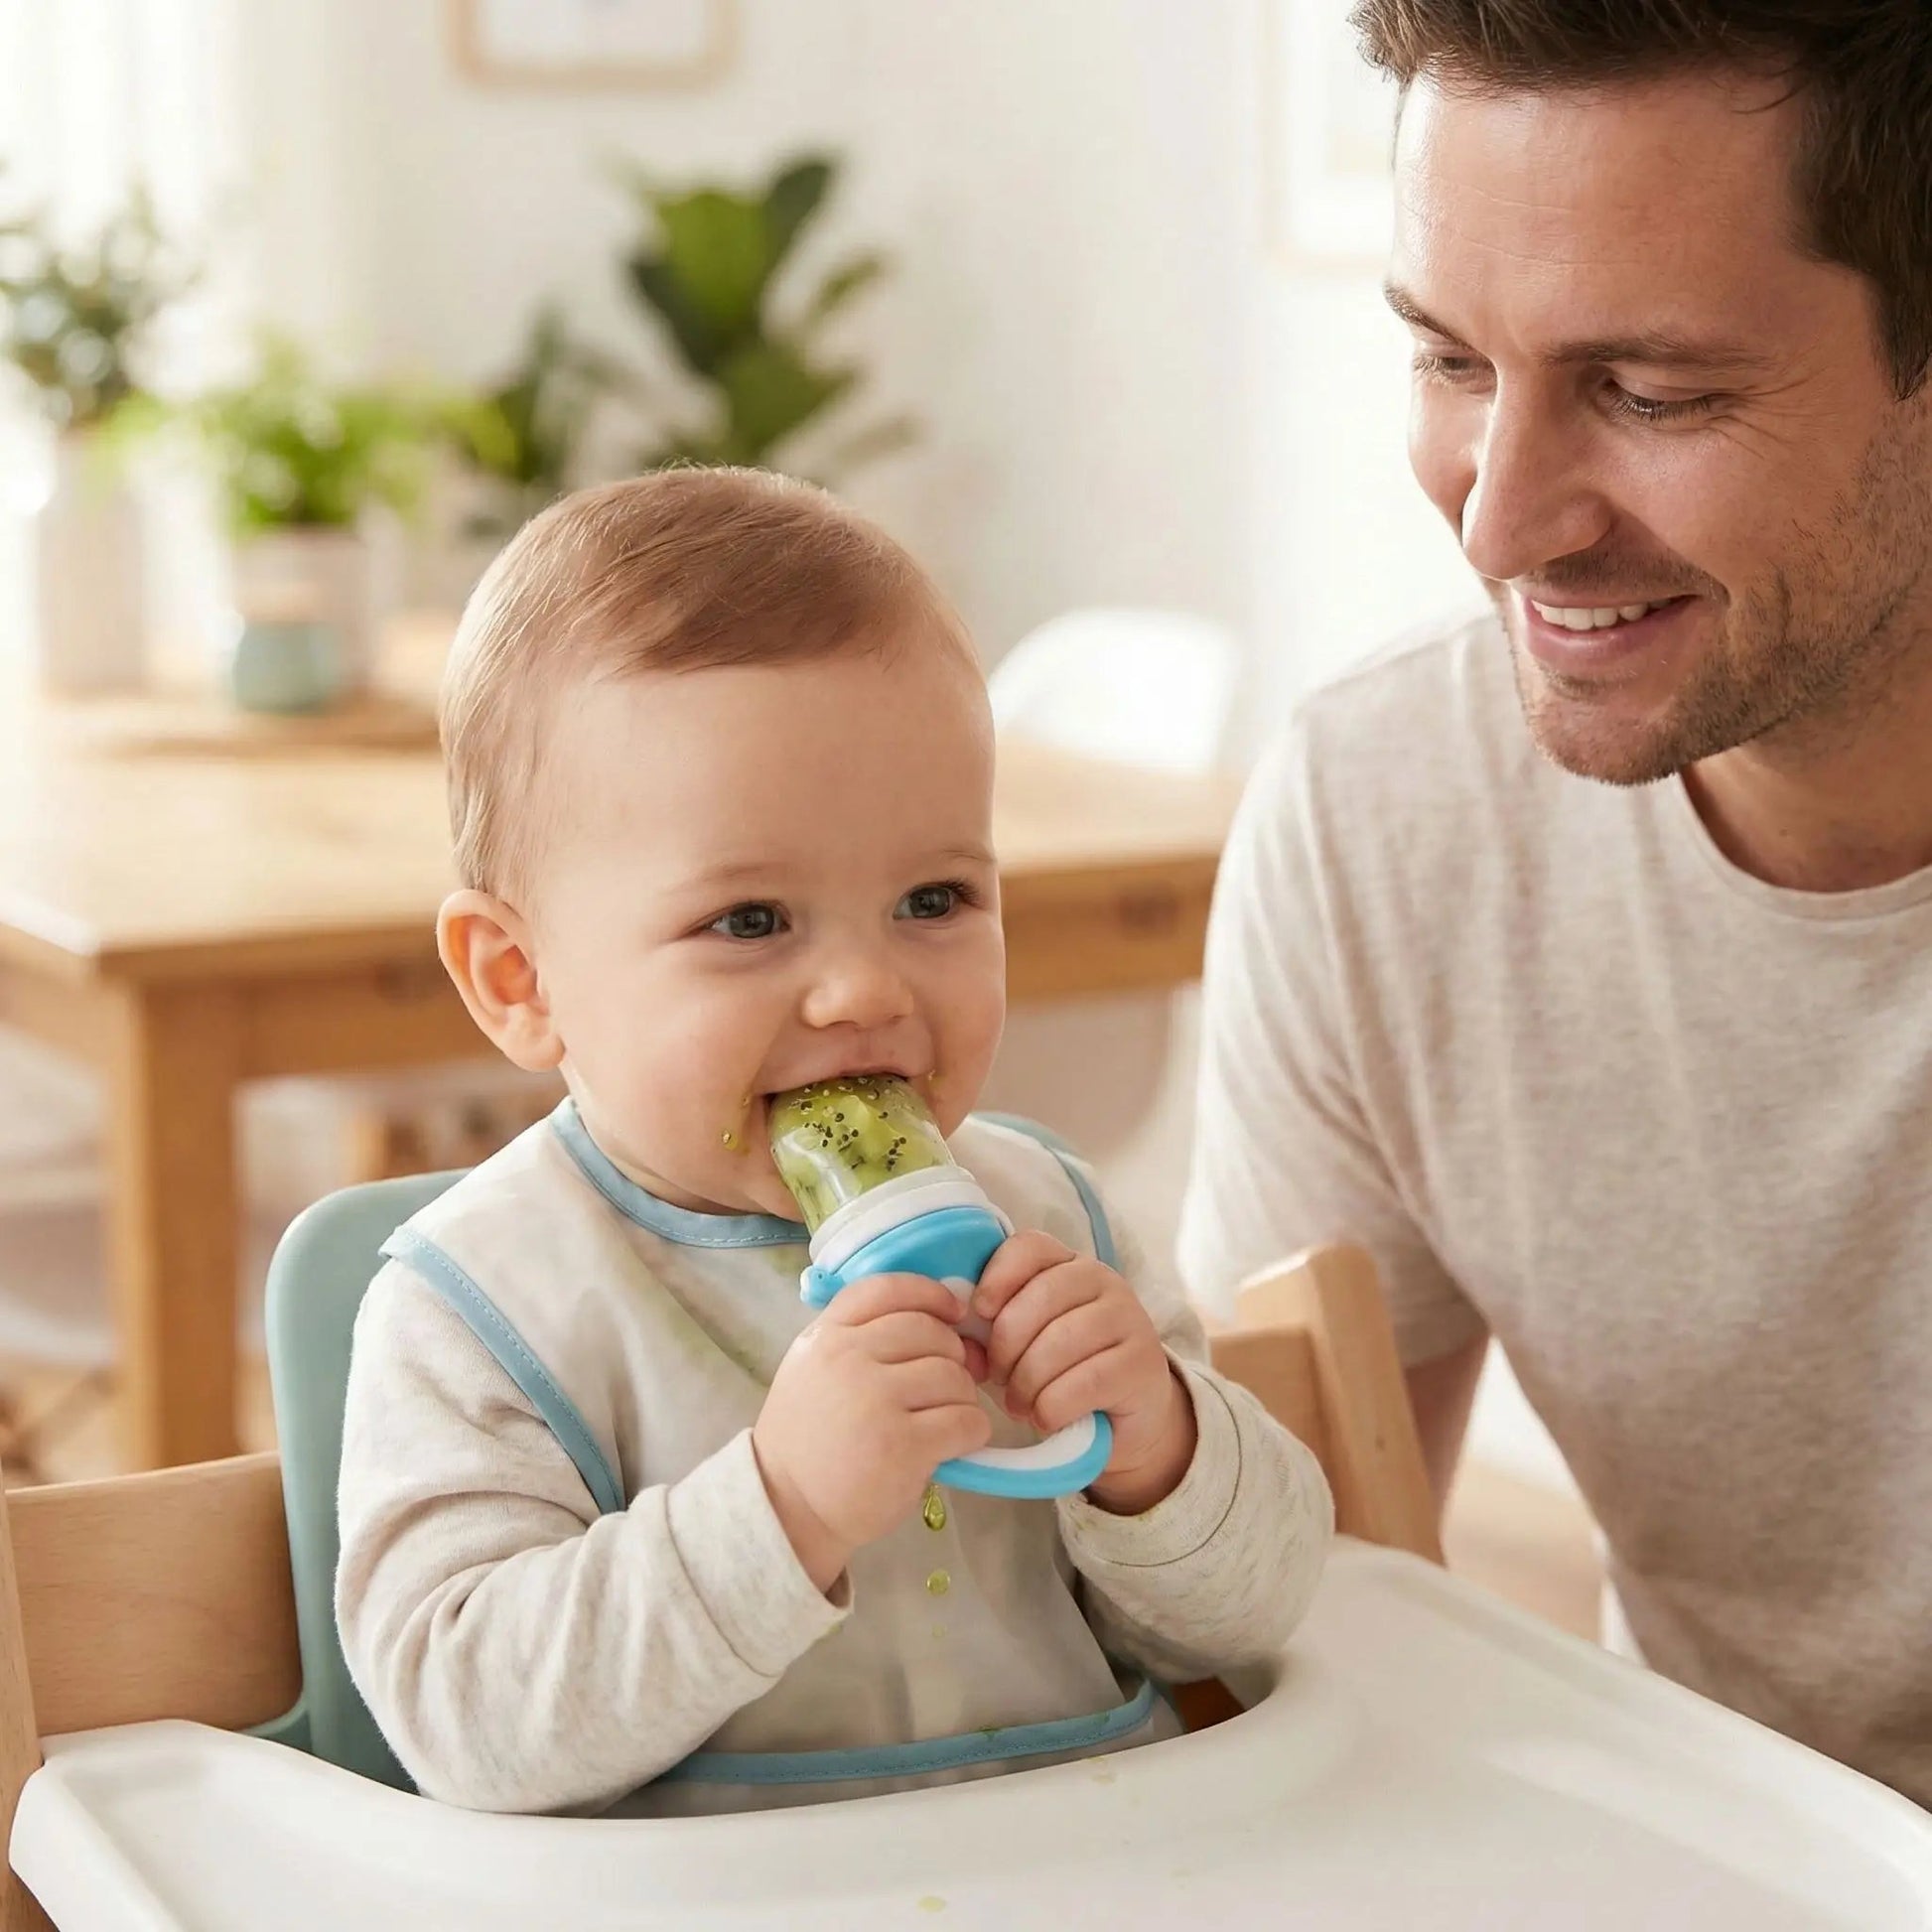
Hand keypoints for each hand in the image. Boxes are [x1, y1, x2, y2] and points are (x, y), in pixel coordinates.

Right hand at [753, 1273, 991, 1591]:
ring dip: (962, 1398)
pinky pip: (967, 1420)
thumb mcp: (815, 1370)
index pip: (888, 1288)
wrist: (787, 1508)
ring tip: (944, 1420)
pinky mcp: (903, 1444)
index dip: (931, 1294)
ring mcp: (876, 1400)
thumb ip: (862, 1340)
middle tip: (946, 1387)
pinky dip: (972, 1431)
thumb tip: (948, 1323)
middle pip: (931, 1332)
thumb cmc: (810, 1440)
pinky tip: (956, 1443)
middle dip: (952, 1357)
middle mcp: (848, 1358)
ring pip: (954, 1375)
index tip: (953, 1311)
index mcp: (826, 1336)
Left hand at [972, 1232, 1196, 1515]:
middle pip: (1040, 1297)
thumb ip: (991, 1332)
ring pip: (1061, 1342)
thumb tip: (961, 1340)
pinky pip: (1085, 1382)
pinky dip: (1053, 1407)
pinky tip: (1046, 1418)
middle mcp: (1105, 1281)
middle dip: (1007, 1345)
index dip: (997, 1276)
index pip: (1030, 1247)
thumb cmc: (1060, 1374)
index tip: (979, 1312)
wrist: (1123, 1421)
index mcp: (1070, 1265)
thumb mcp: (1023, 1345)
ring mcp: (1129, 1320)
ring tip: (1019, 1405)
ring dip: (1027, 1383)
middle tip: (997, 1378)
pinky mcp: (1143, 1364)